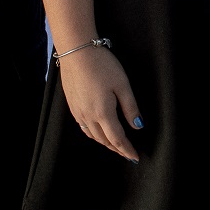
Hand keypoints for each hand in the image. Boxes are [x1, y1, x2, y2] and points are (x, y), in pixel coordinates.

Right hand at [58, 46, 142, 160]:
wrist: (76, 51)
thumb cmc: (102, 65)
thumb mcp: (122, 84)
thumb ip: (130, 107)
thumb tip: (138, 126)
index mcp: (103, 113)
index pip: (117, 139)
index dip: (127, 150)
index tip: (135, 157)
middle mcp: (88, 117)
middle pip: (104, 140)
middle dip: (117, 149)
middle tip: (127, 153)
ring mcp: (78, 112)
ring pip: (92, 136)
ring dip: (105, 143)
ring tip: (115, 145)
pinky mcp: (72, 106)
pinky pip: (83, 128)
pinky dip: (93, 135)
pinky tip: (98, 132)